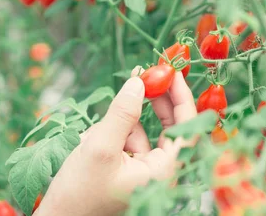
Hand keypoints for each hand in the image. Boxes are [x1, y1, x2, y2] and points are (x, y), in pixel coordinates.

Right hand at [35, 66, 196, 215]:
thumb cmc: (79, 192)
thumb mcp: (100, 146)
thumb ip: (122, 113)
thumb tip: (138, 81)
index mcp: (163, 173)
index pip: (186, 129)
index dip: (182, 98)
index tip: (172, 72)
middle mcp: (160, 173)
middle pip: (170, 127)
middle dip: (159, 101)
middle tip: (149, 74)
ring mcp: (145, 172)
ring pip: (147, 131)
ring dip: (128, 120)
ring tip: (101, 127)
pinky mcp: (130, 170)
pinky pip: (131, 141)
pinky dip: (117, 132)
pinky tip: (96, 136)